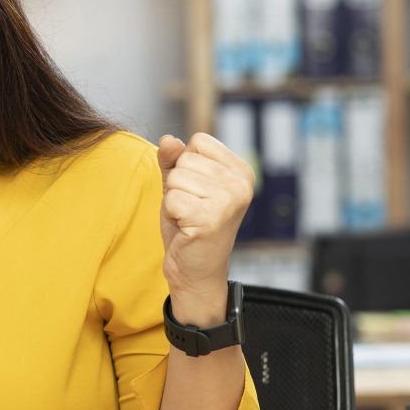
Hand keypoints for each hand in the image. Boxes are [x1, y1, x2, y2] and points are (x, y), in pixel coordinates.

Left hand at [156, 133, 254, 323]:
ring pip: (176, 177)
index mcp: (241, 171)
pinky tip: (186, 227)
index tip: (196, 191)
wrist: (196, 270)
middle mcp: (241, 184)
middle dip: (178, 184)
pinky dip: (171, 214)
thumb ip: (173, 159)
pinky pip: (171, 198)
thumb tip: (168, 139)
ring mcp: (229, 200)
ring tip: (188, 218)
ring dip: (173, 199)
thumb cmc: (189, 225)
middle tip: (190, 209)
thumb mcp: (181, 184)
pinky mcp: (211, 217)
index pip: (199, 141)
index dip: (186, 164)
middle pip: (185, 159)